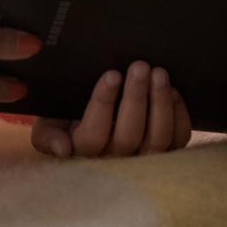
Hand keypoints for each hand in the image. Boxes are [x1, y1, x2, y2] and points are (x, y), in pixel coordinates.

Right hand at [31, 63, 191, 159]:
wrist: (89, 119)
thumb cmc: (66, 119)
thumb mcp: (48, 123)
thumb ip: (47, 136)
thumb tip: (63, 149)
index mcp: (82, 151)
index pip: (93, 134)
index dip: (103, 104)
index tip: (111, 74)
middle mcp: (114, 161)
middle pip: (129, 136)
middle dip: (135, 98)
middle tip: (139, 66)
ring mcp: (143, 158)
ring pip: (157, 139)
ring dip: (160, 104)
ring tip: (158, 73)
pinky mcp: (167, 151)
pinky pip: (178, 139)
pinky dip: (178, 115)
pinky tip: (172, 91)